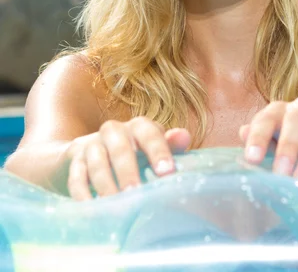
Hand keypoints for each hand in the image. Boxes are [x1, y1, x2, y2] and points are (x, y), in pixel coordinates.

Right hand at [66, 117, 190, 199]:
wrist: (90, 151)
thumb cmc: (133, 152)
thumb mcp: (151, 147)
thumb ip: (169, 144)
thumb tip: (185, 136)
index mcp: (137, 127)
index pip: (149, 132)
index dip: (158, 150)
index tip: (167, 172)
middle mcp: (113, 131)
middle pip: (120, 147)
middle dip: (128, 170)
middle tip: (135, 193)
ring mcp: (92, 145)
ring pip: (97, 162)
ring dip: (105, 184)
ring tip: (114, 204)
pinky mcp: (75, 161)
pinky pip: (76, 176)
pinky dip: (82, 193)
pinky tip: (92, 208)